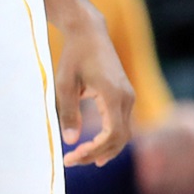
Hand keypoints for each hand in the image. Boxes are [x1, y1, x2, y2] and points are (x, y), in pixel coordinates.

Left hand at [55, 10, 134, 166]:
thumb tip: (70, 141)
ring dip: (105, 148)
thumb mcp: (65, 84)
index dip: (94, 150)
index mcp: (114, 95)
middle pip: (120, 138)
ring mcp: (128, 97)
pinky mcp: (125, 95)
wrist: (88, 32)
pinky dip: (109, 138)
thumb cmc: (73, 56)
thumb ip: (68, 112)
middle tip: (72, 161)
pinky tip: (95, 148)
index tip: (72, 156)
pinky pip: (121, 123)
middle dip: (97, 153)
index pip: (112, 135)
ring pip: (123, 133)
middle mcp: (127, 98)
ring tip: (82, 159)